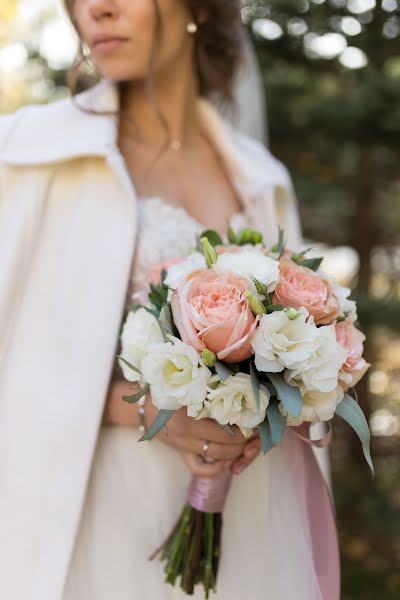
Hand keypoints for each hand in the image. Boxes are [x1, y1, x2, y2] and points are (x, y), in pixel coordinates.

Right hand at [146, 402, 260, 478]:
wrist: (144, 407)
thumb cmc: (169, 391)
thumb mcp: (189, 390)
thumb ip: (209, 393)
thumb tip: (239, 395)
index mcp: (190, 417)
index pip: (226, 429)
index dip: (244, 426)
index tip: (254, 419)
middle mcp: (187, 435)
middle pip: (225, 444)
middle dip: (244, 439)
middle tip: (253, 430)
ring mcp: (184, 447)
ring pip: (218, 456)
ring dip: (235, 452)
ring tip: (244, 441)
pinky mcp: (182, 454)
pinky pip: (200, 468)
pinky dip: (215, 468)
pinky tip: (224, 461)